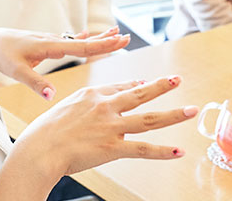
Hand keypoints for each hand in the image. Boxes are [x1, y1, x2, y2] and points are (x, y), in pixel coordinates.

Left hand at [0, 26, 129, 98]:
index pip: (80, 46)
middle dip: (105, 39)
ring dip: (98, 37)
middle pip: (85, 41)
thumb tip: (51, 96)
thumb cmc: (2, 56)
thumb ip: (35, 83)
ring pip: (79, 40)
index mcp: (49, 45)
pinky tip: (90, 36)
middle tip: (126, 37)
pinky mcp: (47, 43)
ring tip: (116, 33)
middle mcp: (53, 40)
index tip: (118, 40)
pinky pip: (70, 41)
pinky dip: (83, 39)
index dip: (101, 45)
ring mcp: (51, 41)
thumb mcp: (16, 71)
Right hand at [14, 76, 196, 176]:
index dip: (137, 86)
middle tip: (177, 79)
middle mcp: (106, 106)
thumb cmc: (45, 131)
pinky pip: (144, 149)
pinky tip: (179, 150)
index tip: (146, 83)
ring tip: (191, 109)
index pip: (121, 87)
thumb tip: (98, 102)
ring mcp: (112, 126)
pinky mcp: (114, 147)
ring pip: (150, 119)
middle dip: (161, 86)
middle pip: (140, 94)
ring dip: (173, 114)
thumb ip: (85, 103)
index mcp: (92, 94)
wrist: (39, 149)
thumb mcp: (66, 107)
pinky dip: (163, 151)